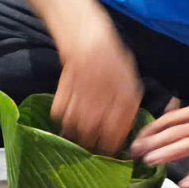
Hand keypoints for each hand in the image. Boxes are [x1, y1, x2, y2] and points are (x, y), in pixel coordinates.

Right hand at [50, 20, 142, 157]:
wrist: (84, 33)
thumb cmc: (110, 55)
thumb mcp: (128, 77)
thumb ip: (128, 103)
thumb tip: (127, 128)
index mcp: (124, 93)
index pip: (119, 131)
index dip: (115, 146)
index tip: (114, 154)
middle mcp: (104, 95)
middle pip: (96, 134)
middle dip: (95, 146)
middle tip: (95, 150)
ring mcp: (82, 92)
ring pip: (76, 127)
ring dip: (77, 136)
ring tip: (80, 139)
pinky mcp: (64, 88)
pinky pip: (59, 113)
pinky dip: (62, 120)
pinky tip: (67, 119)